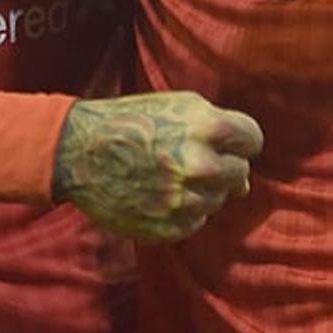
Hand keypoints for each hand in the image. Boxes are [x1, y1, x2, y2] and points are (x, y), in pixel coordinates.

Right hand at [52, 91, 262, 242]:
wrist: (79, 152)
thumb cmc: (130, 122)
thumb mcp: (177, 105)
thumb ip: (219, 129)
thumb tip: (245, 179)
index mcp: (207, 127)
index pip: (253, 140)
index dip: (238, 141)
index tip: (222, 143)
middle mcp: (201, 165)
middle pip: (240, 173)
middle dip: (222, 166)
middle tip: (188, 159)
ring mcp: (186, 200)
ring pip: (218, 199)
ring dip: (201, 189)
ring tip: (167, 174)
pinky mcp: (171, 227)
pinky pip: (196, 221)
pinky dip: (183, 210)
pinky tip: (158, 193)